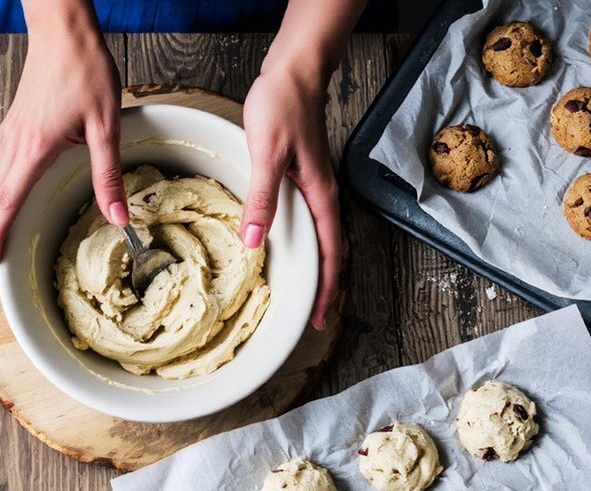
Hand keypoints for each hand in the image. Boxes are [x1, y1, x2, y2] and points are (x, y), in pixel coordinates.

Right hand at [0, 30, 125, 269]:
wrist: (63, 31)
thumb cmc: (83, 70)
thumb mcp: (105, 127)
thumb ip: (108, 175)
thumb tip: (118, 216)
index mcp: (34, 149)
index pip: (8, 203)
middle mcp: (16, 143)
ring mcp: (13, 131)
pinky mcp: (18, 122)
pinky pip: (3, 164)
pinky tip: (4, 192)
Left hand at [241, 67, 341, 331]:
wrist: (294, 72)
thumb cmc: (283, 106)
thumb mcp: (267, 153)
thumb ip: (263, 198)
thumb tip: (256, 241)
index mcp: (320, 195)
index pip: (331, 253)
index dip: (327, 289)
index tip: (320, 318)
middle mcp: (324, 194)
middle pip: (334, 252)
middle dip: (327, 287)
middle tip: (315, 316)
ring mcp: (316, 186)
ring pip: (324, 237)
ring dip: (319, 268)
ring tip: (306, 293)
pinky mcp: (304, 177)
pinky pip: (312, 220)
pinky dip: (308, 243)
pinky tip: (290, 246)